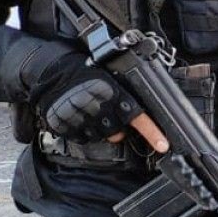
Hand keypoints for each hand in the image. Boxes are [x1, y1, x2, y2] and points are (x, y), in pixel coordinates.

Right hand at [37, 69, 166, 149]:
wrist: (55, 71)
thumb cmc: (88, 74)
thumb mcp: (111, 79)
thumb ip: (126, 98)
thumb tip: (148, 115)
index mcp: (111, 93)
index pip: (136, 116)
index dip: (151, 132)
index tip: (163, 145)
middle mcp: (95, 106)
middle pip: (117, 132)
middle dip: (118, 129)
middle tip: (110, 117)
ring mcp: (78, 116)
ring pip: (100, 136)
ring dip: (100, 130)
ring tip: (92, 114)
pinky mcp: (63, 124)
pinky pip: (82, 138)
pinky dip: (83, 132)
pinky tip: (80, 118)